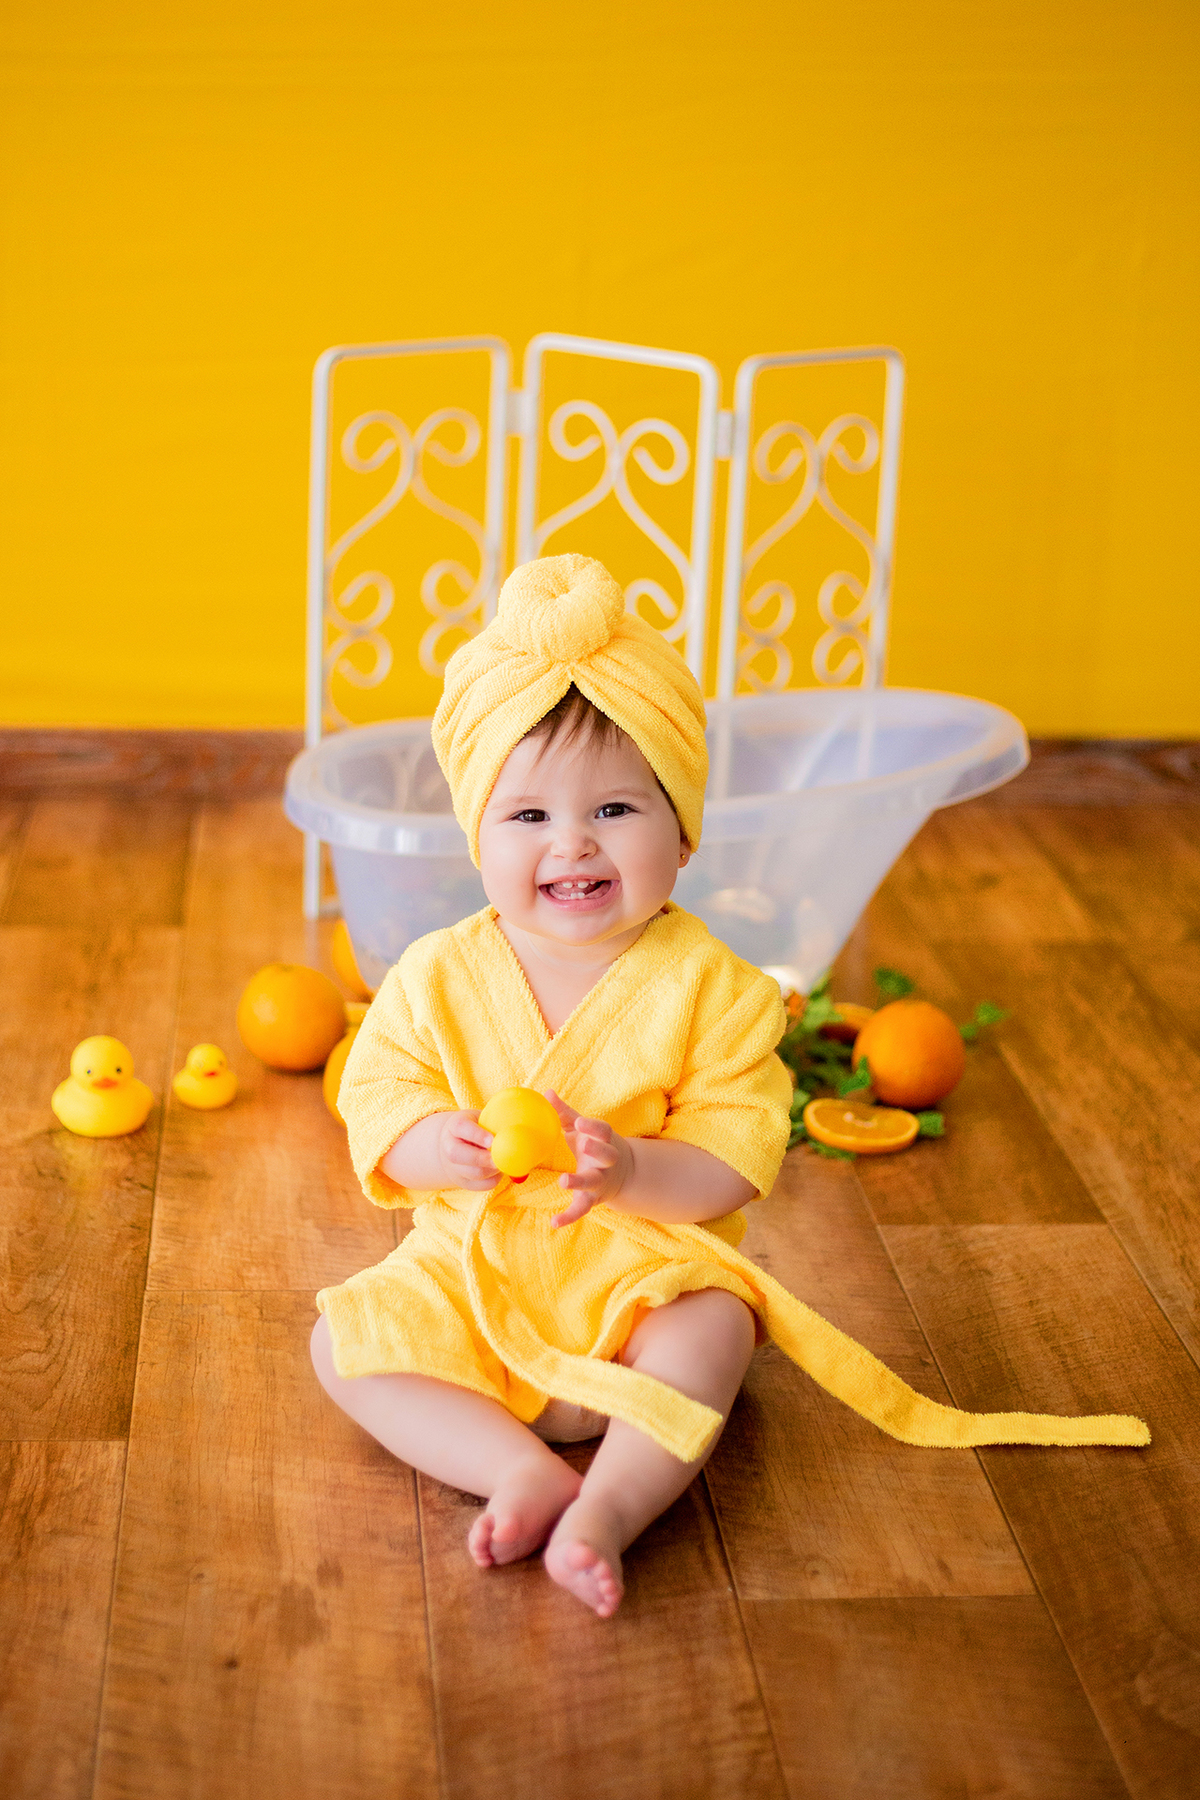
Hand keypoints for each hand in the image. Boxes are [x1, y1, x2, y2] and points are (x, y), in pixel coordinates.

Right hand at [436, 1110, 498, 1190]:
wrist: (457, 1144)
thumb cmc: (477, 1127)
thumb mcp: (482, 1118)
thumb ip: (494, 1121)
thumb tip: (513, 1126)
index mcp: (454, 1126)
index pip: (461, 1127)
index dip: (477, 1135)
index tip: (492, 1139)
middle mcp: (449, 1147)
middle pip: (459, 1155)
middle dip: (483, 1158)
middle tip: (502, 1158)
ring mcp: (454, 1167)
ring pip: (473, 1174)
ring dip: (493, 1170)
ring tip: (505, 1161)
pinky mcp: (464, 1182)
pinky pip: (482, 1185)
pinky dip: (495, 1179)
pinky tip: (500, 1169)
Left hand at [546, 1090, 632, 1226]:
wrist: (623, 1174)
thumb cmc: (595, 1144)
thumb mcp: (583, 1130)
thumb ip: (564, 1113)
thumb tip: (546, 1092)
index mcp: (604, 1141)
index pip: (603, 1131)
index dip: (593, 1127)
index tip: (580, 1123)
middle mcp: (606, 1162)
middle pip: (606, 1156)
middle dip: (597, 1150)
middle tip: (584, 1144)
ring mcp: (600, 1182)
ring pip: (593, 1183)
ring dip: (580, 1182)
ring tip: (563, 1181)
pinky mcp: (592, 1200)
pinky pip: (581, 1209)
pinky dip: (569, 1217)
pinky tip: (554, 1223)